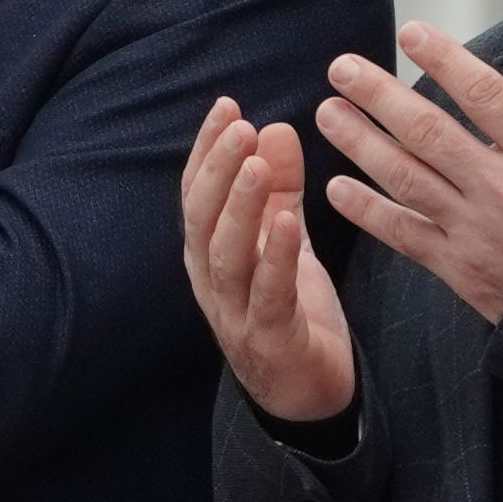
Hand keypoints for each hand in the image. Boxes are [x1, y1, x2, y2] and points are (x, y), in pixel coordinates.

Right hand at [183, 99, 357, 423]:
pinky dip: (276, 257)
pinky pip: (267, 294)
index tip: (226, 104)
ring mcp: (235, 312)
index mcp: (210, 253)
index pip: (196, 193)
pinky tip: (289, 222)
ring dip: (239, 205)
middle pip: (201, 218)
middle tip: (238, 124)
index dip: (207, 149)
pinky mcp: (269, 339)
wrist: (305, 396)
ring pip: (226, 253)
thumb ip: (280, 189)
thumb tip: (275, 126)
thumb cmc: (289, 312)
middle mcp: (211, 280)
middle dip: (218, 168)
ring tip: (257, 162)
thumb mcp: (285, 241)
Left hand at [313, 24, 502, 323]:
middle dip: (379, 96)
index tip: (412, 32)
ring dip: (360, 144)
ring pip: (406, 179)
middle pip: (429, 132)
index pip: (486, 94)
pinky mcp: (460, 271)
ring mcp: (476, 232)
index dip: (445, 60)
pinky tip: (336, 189)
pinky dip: (367, 212)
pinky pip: (404, 236)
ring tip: (327, 113)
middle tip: (342, 67)